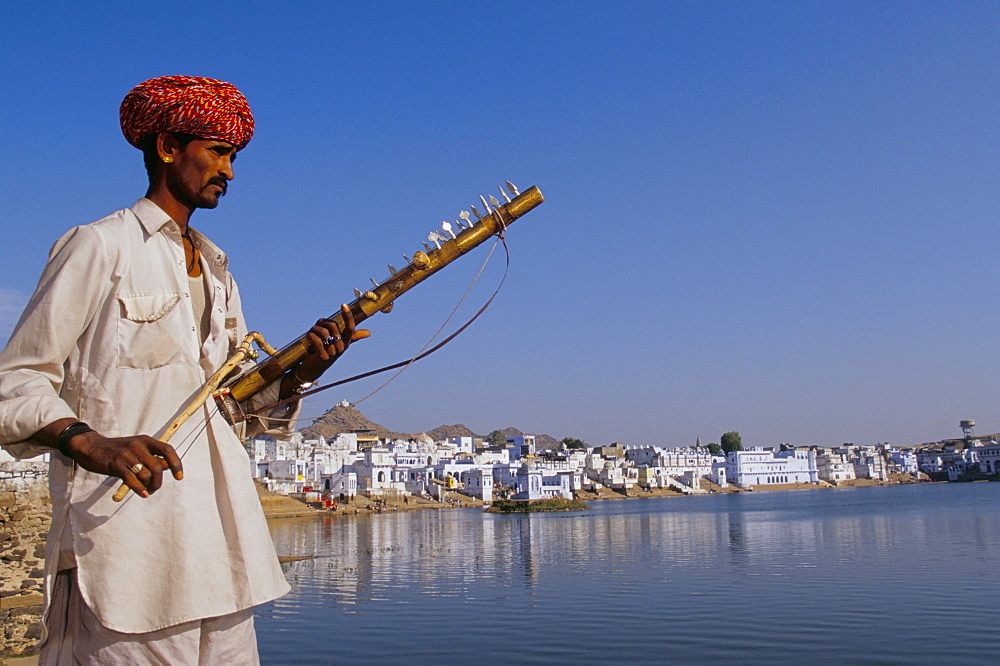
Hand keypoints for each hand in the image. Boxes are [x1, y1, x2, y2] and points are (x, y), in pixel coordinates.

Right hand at [66, 430, 182, 497]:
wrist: (91, 447)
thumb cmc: (117, 451)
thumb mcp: (136, 448)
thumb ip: (151, 456)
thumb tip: (168, 467)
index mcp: (146, 440)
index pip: (167, 450)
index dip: (176, 464)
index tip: (179, 476)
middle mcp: (138, 445)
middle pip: (158, 467)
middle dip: (158, 481)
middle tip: (154, 488)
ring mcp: (127, 454)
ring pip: (146, 475)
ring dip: (149, 487)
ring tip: (146, 491)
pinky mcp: (116, 464)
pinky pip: (132, 480)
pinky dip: (139, 489)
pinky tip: (142, 494)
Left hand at [294, 304, 370, 382]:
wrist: (314, 369)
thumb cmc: (326, 352)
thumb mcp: (339, 344)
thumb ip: (353, 337)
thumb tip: (369, 333)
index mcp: (346, 342)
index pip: (350, 327)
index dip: (348, 316)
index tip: (343, 305)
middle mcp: (341, 348)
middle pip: (333, 326)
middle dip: (322, 322)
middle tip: (317, 325)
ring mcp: (333, 353)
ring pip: (324, 333)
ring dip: (314, 329)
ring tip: (311, 332)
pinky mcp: (323, 357)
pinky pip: (317, 341)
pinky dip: (311, 336)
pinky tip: (309, 336)